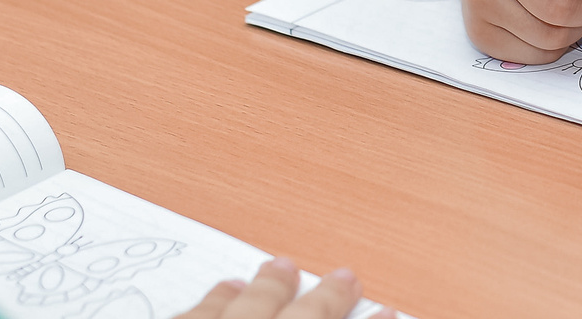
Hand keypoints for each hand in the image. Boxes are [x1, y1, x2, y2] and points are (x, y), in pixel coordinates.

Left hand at [174, 259, 383, 318]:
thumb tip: (331, 313)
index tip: (389, 312)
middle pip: (303, 317)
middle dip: (326, 298)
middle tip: (345, 278)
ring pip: (246, 306)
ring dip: (267, 288)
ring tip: (280, 267)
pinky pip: (192, 312)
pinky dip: (212, 300)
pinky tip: (222, 289)